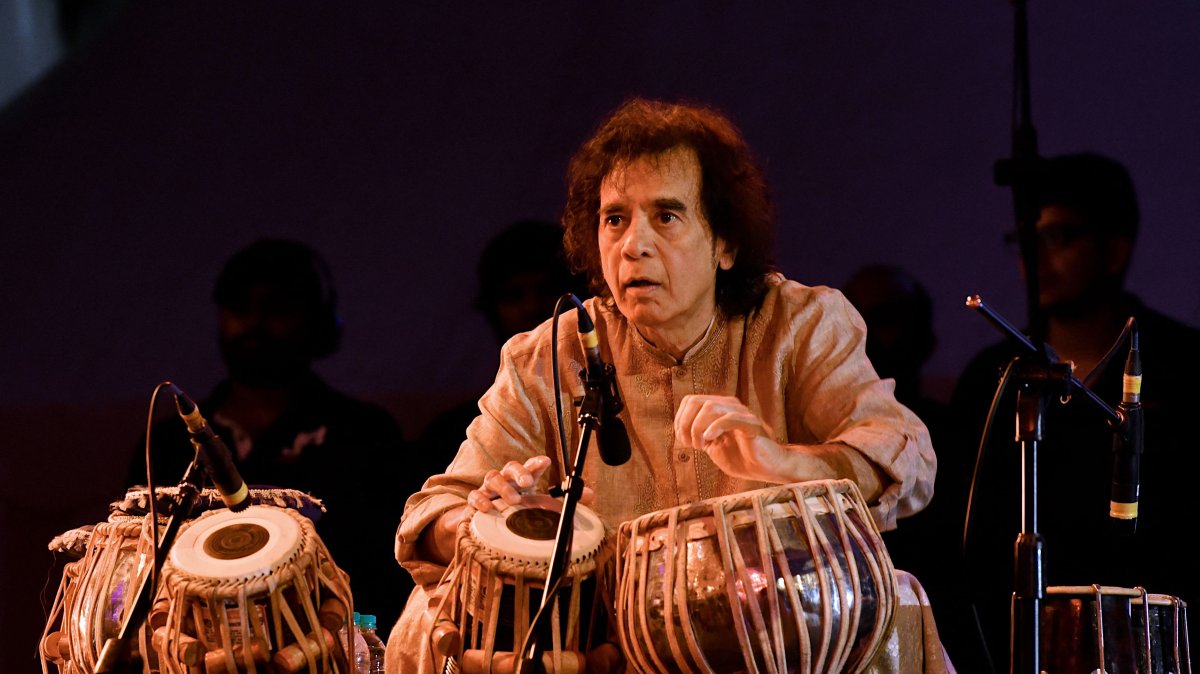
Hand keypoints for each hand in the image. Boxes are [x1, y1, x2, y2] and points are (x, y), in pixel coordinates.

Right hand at [465, 455, 595, 512]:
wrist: (488, 521)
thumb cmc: (518, 509)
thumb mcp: (541, 505)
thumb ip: (564, 500)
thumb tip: (591, 494)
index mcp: (523, 479)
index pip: (531, 466)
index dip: (537, 463)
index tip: (546, 461)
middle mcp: (506, 480)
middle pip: (511, 467)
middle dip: (520, 472)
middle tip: (528, 483)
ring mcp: (489, 489)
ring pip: (492, 478)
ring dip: (503, 487)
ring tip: (514, 500)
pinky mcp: (476, 501)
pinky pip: (474, 496)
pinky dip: (479, 499)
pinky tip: (487, 507)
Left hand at [674, 394, 788, 481]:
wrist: (767, 469)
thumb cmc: (741, 458)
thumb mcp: (713, 445)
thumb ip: (699, 435)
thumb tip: (681, 430)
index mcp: (720, 408)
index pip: (690, 401)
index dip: (680, 420)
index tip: (684, 441)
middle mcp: (729, 405)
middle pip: (696, 401)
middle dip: (686, 424)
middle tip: (692, 445)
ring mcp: (741, 413)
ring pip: (710, 407)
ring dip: (698, 428)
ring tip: (701, 446)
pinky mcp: (751, 424)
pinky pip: (730, 418)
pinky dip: (715, 428)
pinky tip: (710, 441)